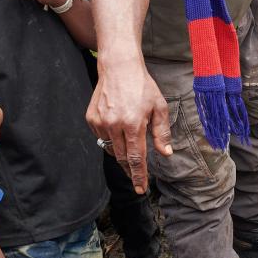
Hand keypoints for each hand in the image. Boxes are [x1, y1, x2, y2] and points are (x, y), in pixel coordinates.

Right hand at [87, 59, 171, 194]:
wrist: (119, 67)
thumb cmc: (142, 86)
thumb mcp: (159, 107)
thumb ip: (162, 132)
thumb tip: (165, 153)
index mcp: (133, 124)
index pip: (136, 158)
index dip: (138, 176)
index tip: (140, 189)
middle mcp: (114, 125)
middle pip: (123, 158)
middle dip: (131, 170)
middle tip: (137, 177)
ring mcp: (100, 122)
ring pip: (111, 149)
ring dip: (121, 153)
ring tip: (130, 144)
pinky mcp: (91, 119)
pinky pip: (102, 138)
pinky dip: (111, 139)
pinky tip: (118, 129)